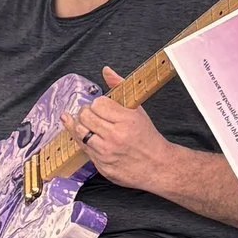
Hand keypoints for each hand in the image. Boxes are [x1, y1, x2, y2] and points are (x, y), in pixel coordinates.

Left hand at [74, 70, 174, 192]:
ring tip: (88, 125)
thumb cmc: (147, 137)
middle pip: (85, 116)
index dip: (97, 104)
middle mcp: (115, 136)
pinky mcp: (102, 166)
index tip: (101, 107)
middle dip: (86, 113)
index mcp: (126, 120)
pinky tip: (88, 137)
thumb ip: (119, 88)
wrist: (157, 165)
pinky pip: (83, 149)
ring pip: (79, 133)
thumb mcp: (138, 110)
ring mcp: (107, 153)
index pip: (97, 103)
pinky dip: (84, 142)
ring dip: (80, 126)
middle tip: (92, 115)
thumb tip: (106, 71)